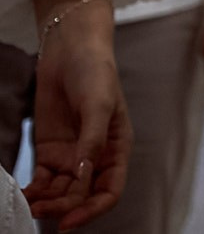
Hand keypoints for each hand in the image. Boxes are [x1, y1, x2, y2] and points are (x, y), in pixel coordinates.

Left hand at [23, 0, 127, 230]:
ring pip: (61, 191)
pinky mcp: (50, 150)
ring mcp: (72, 155)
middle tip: (41, 211)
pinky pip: (43, 179)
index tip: (69, 222)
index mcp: (117, 149)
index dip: (92, 209)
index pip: (110, 190)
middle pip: (82, 195)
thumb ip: (92, 141)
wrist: (70, 50)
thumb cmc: (96, 73)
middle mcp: (95, 157)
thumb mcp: (99, 105)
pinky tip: (24, 194)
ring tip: (29, 203)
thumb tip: (83, 176)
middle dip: (64, 207)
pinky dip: (34, 190)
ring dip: (47, 201)